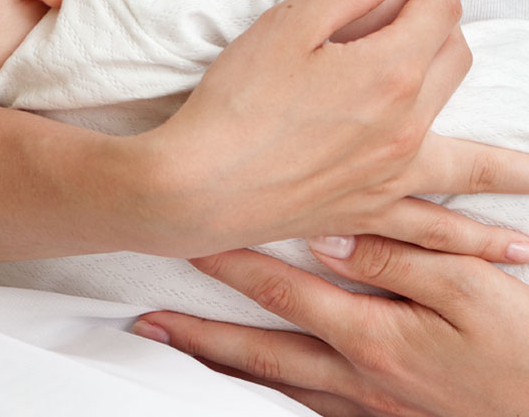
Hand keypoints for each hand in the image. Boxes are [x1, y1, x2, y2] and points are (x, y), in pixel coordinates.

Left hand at [132, 236, 528, 415]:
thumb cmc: (519, 346)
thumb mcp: (470, 286)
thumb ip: (396, 257)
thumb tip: (326, 237)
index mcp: (370, 336)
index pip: (280, 292)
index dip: (229, 263)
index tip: (186, 240)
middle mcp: (353, 375)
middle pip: (257, 350)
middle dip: (197, 334)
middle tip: (146, 322)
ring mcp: (363, 405)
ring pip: (272, 383)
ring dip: (218, 365)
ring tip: (174, 352)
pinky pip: (304, 408)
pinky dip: (264, 395)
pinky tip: (244, 388)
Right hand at [133, 0, 528, 258]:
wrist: (199, 184)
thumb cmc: (236, 100)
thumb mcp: (286, 25)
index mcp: (389, 71)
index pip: (438, 9)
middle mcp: (406, 125)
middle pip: (454, 63)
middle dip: (450, 22)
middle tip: (435, 0)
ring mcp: (393, 175)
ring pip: (473, 158)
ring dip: (511, 162)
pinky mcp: (369, 211)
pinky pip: (439, 226)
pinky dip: (476, 236)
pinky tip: (505, 250)